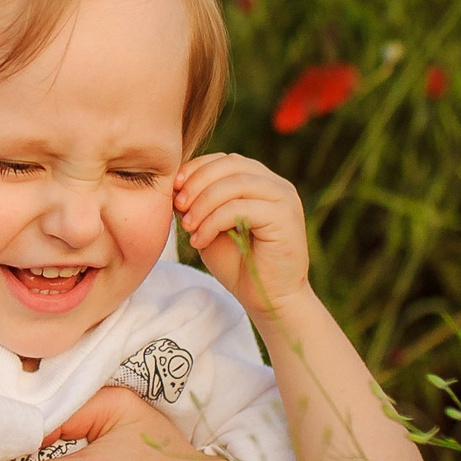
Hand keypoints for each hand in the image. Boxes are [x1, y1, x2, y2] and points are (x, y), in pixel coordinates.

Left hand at [174, 152, 313, 317]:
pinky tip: (200, 241)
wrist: (268, 299)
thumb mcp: (210, 226)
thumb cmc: (239, 263)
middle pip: (230, 165)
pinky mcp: (286, 217)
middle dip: (197, 183)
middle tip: (177, 207)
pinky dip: (213, 222)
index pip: (225, 160)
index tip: (174, 189)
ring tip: (187, 227)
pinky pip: (240, 208)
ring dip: (203, 204)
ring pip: (234, 184)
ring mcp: (284, 199)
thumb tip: (174, 183)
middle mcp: (276, 185)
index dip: (196, 169)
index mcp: (261, 182)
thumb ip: (198, 202)